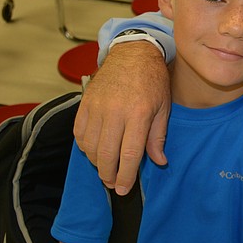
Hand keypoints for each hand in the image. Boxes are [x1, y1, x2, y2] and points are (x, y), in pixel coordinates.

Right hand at [74, 41, 170, 194]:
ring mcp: (97, 107)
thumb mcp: (164, 108)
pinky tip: (93, 151)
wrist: (133, 53)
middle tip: (113, 184)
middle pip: (106, 154)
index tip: (124, 189)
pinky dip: (84, 146)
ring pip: (89, 146)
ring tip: (105, 169)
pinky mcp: (85, 103)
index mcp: (138, 114)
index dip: (125, 176)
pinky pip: (79, 132)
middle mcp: (115, 111)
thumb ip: (157, 137)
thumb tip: (159, 161)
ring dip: (96, 163)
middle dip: (108, 175)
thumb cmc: (152, 81)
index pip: (129, 154)